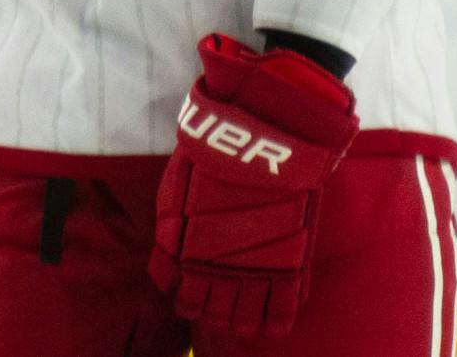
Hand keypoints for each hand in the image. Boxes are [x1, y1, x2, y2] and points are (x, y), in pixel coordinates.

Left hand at [149, 35, 358, 338]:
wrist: (260, 129)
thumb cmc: (212, 151)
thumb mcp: (175, 190)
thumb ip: (170, 234)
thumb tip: (166, 273)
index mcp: (186, 248)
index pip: (183, 296)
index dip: (188, 301)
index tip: (192, 298)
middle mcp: (218, 264)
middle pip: (213, 310)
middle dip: (214, 314)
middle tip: (219, 313)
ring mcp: (255, 264)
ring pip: (245, 314)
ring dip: (241, 322)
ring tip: (244, 325)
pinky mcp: (289, 259)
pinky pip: (284, 303)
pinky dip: (278, 320)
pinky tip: (275, 327)